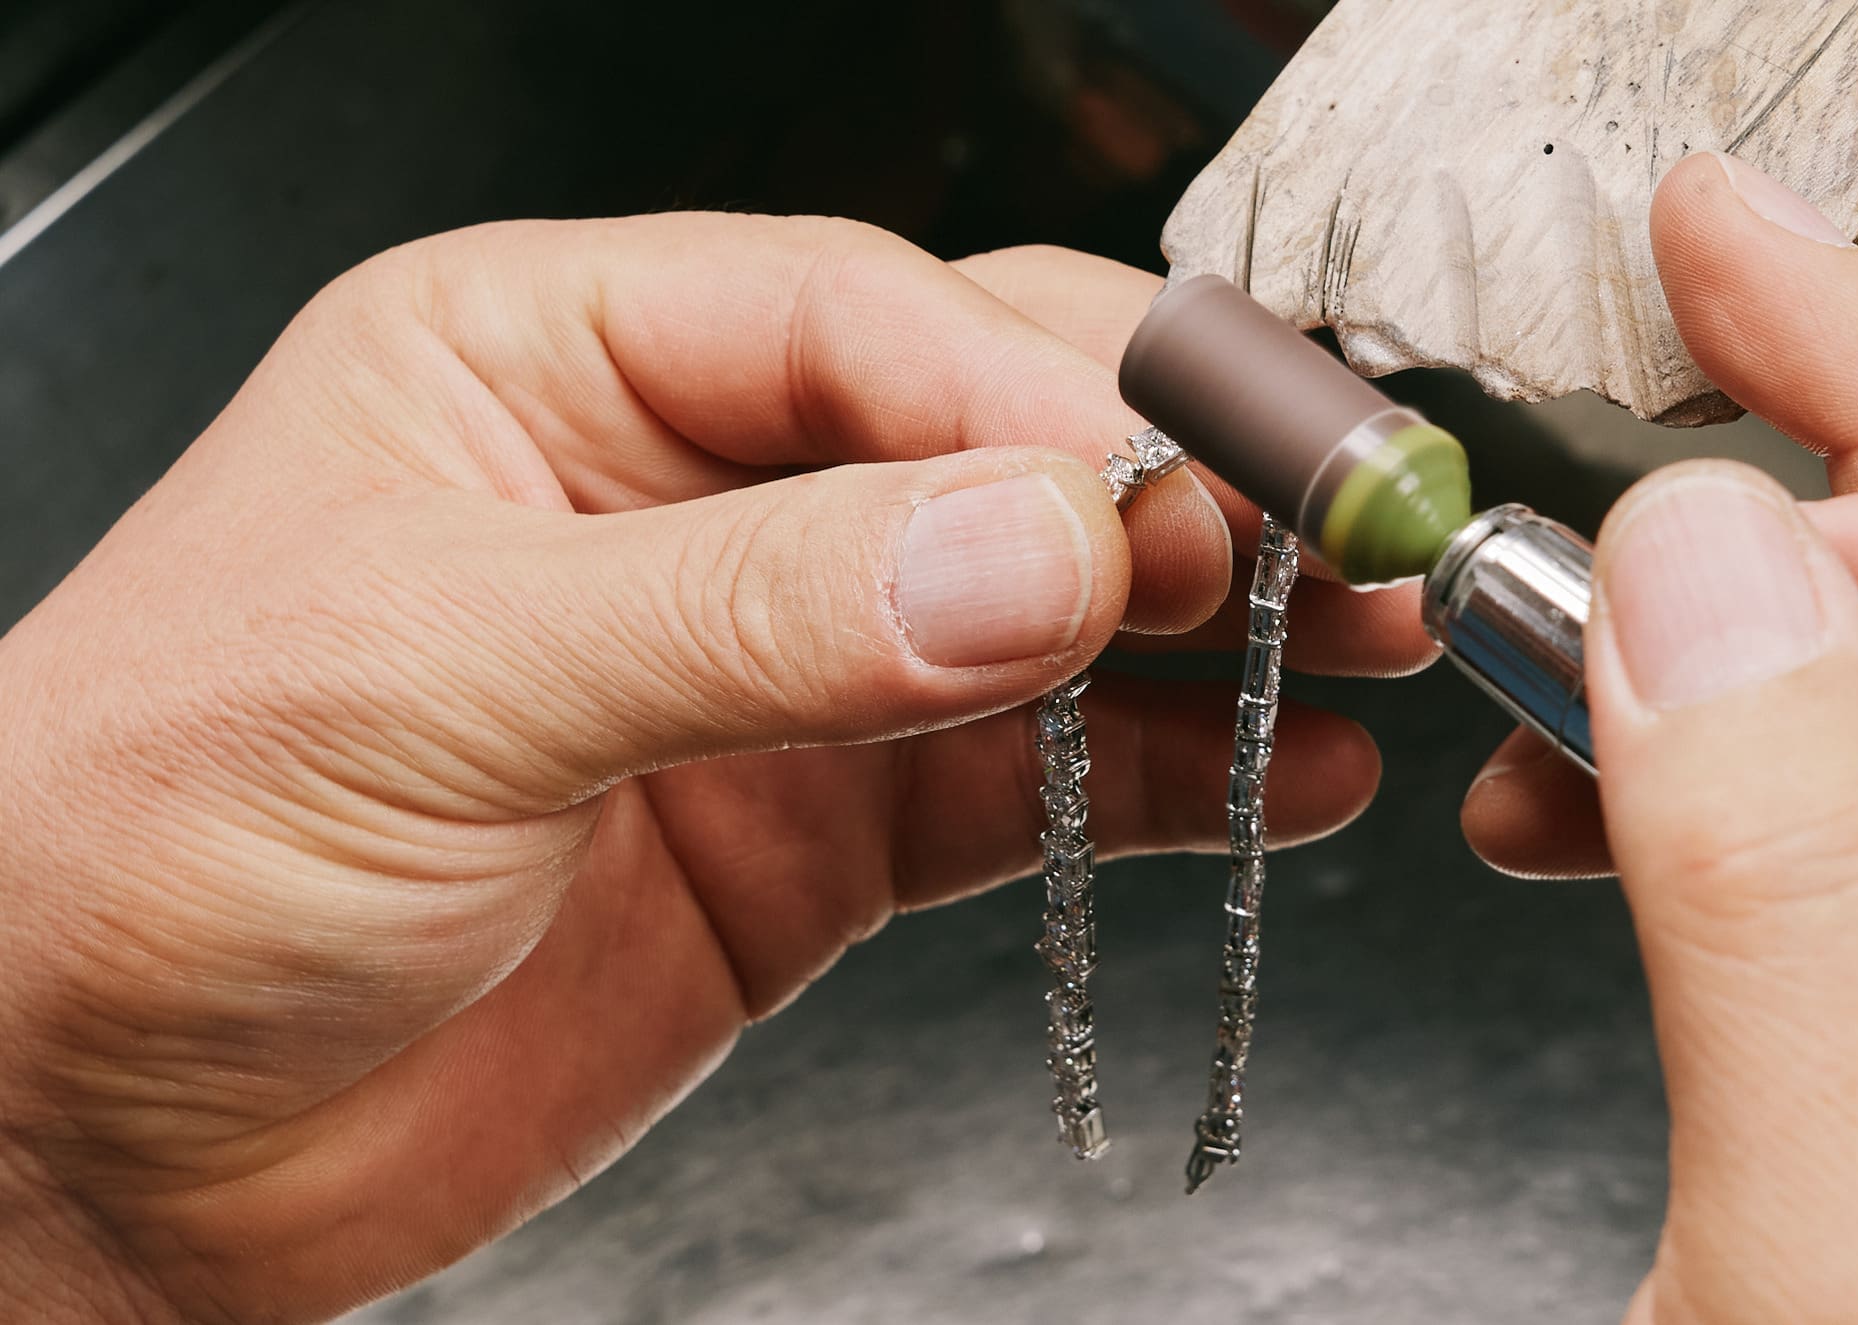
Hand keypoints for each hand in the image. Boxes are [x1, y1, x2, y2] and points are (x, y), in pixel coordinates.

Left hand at [0, 219, 1432, 1321]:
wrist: (93, 1143)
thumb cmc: (139, 844)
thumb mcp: (433, 678)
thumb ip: (752, 610)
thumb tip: (1031, 552)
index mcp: (552, 362)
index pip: (854, 315)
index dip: (1026, 394)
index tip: (1155, 496)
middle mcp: (685, 493)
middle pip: (982, 435)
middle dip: (1161, 488)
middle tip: (1321, 543)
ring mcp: (771, 668)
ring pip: (1039, 608)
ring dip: (1205, 630)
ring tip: (1359, 648)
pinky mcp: (820, 829)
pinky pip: (1029, 780)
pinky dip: (1160, 780)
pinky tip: (1274, 777)